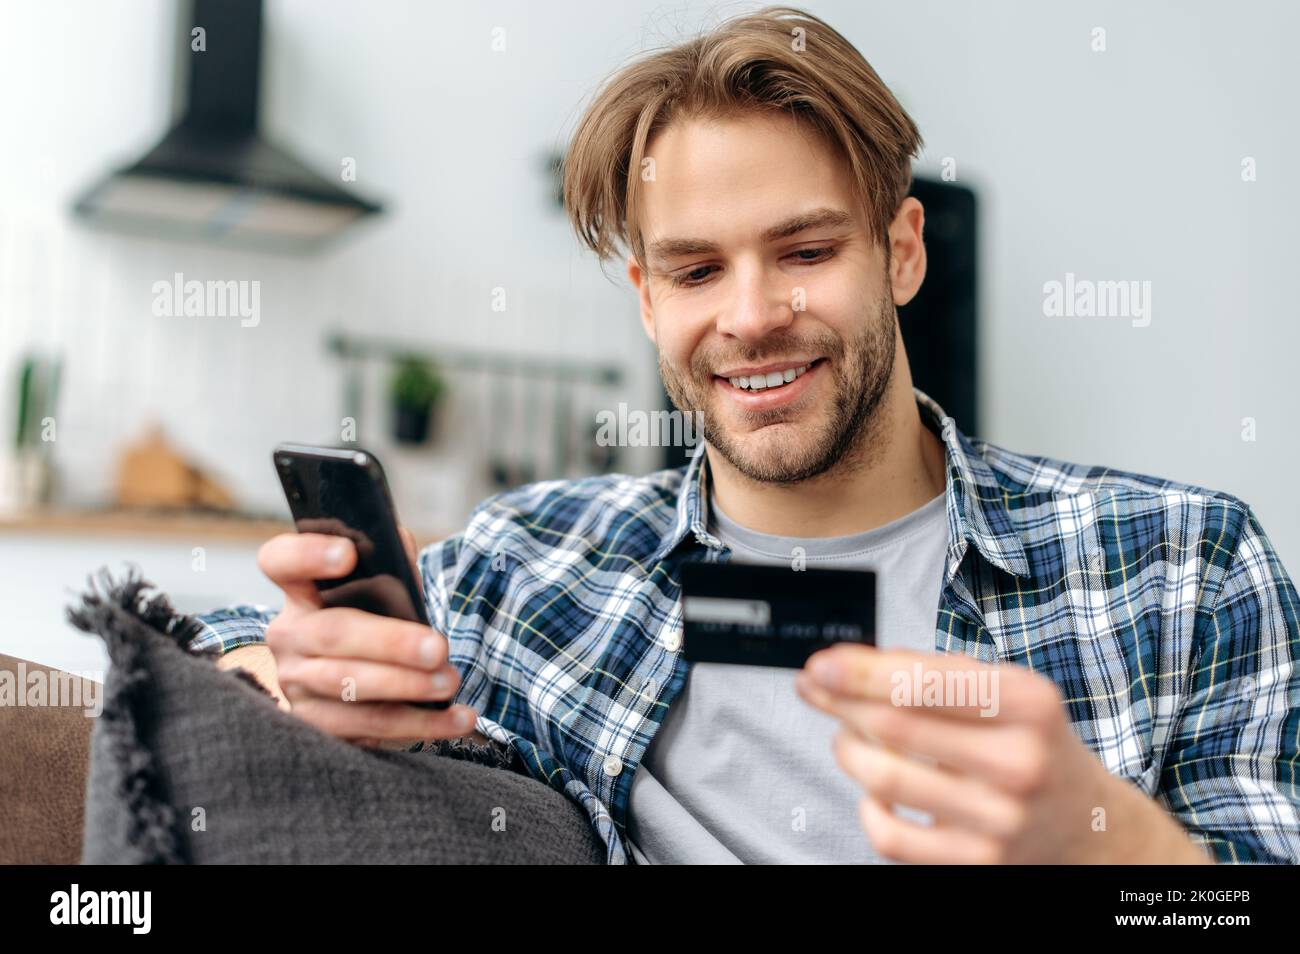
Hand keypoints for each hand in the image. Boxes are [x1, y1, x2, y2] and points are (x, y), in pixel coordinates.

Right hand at [251, 526, 477, 746]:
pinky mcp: (315, 723)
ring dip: (406, 685)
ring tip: (450, 682)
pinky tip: (455, 720)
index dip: (307, 554)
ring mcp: (296, 682)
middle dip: (391, 642)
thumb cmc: (373, 622)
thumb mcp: (380, 590)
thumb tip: (398, 542)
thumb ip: (389, 565)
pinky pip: (365, 726)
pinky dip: (417, 723)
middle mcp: (289, 635)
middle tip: (439, 648)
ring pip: (348, 684)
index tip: (348, 554)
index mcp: (301, 591)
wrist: (354, 682)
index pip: (281, 562)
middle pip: (331, 633)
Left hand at [795, 644, 1212, 863]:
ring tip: (850, 737)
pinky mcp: (978, 863)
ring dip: (847, 749)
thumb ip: (934, 674)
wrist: (1086, 823)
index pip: (925, 682)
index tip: (821, 664)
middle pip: (894, 725)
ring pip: (882, 778)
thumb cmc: (1030, 743)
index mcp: (1028, 704)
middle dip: (839, 701)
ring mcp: (1000, 820)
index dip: (860, 671)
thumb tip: (846, 667)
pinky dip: (868, 807)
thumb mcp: (1007, 692)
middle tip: (814, 688)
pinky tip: (875, 790)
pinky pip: (889, 837)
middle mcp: (1020, 762)